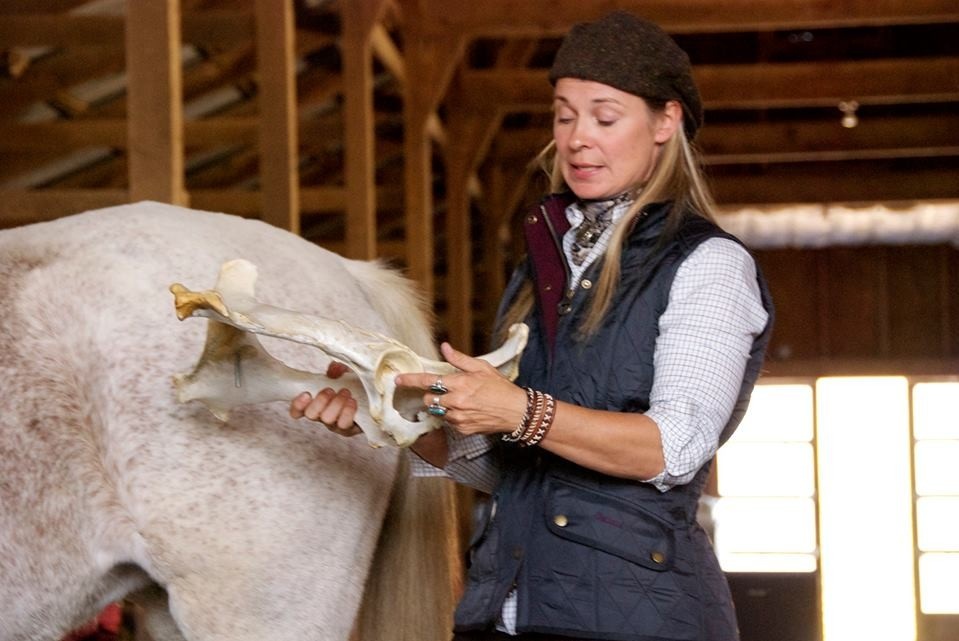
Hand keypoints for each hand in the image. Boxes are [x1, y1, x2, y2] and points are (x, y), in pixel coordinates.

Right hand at [289, 361, 361, 436]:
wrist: (374, 399)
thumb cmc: (355, 386)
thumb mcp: (345, 375)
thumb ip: (337, 370)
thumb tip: (334, 368)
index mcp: (316, 403)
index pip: (298, 410)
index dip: (297, 404)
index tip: (306, 393)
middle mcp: (322, 416)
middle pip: (311, 414)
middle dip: (320, 400)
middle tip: (330, 390)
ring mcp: (335, 424)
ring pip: (327, 419)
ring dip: (335, 404)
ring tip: (346, 392)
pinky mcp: (348, 430)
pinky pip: (344, 425)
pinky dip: (347, 412)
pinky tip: (353, 402)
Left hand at [395, 342, 526, 435]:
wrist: (516, 411)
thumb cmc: (500, 387)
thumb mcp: (482, 368)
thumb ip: (459, 359)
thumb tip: (444, 347)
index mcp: (460, 383)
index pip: (428, 381)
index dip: (410, 380)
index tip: (398, 380)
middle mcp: (456, 401)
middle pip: (429, 399)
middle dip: (432, 394)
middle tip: (446, 391)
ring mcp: (458, 417)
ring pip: (437, 412)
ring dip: (442, 406)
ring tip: (459, 401)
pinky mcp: (462, 429)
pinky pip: (448, 422)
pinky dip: (453, 416)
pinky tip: (466, 411)